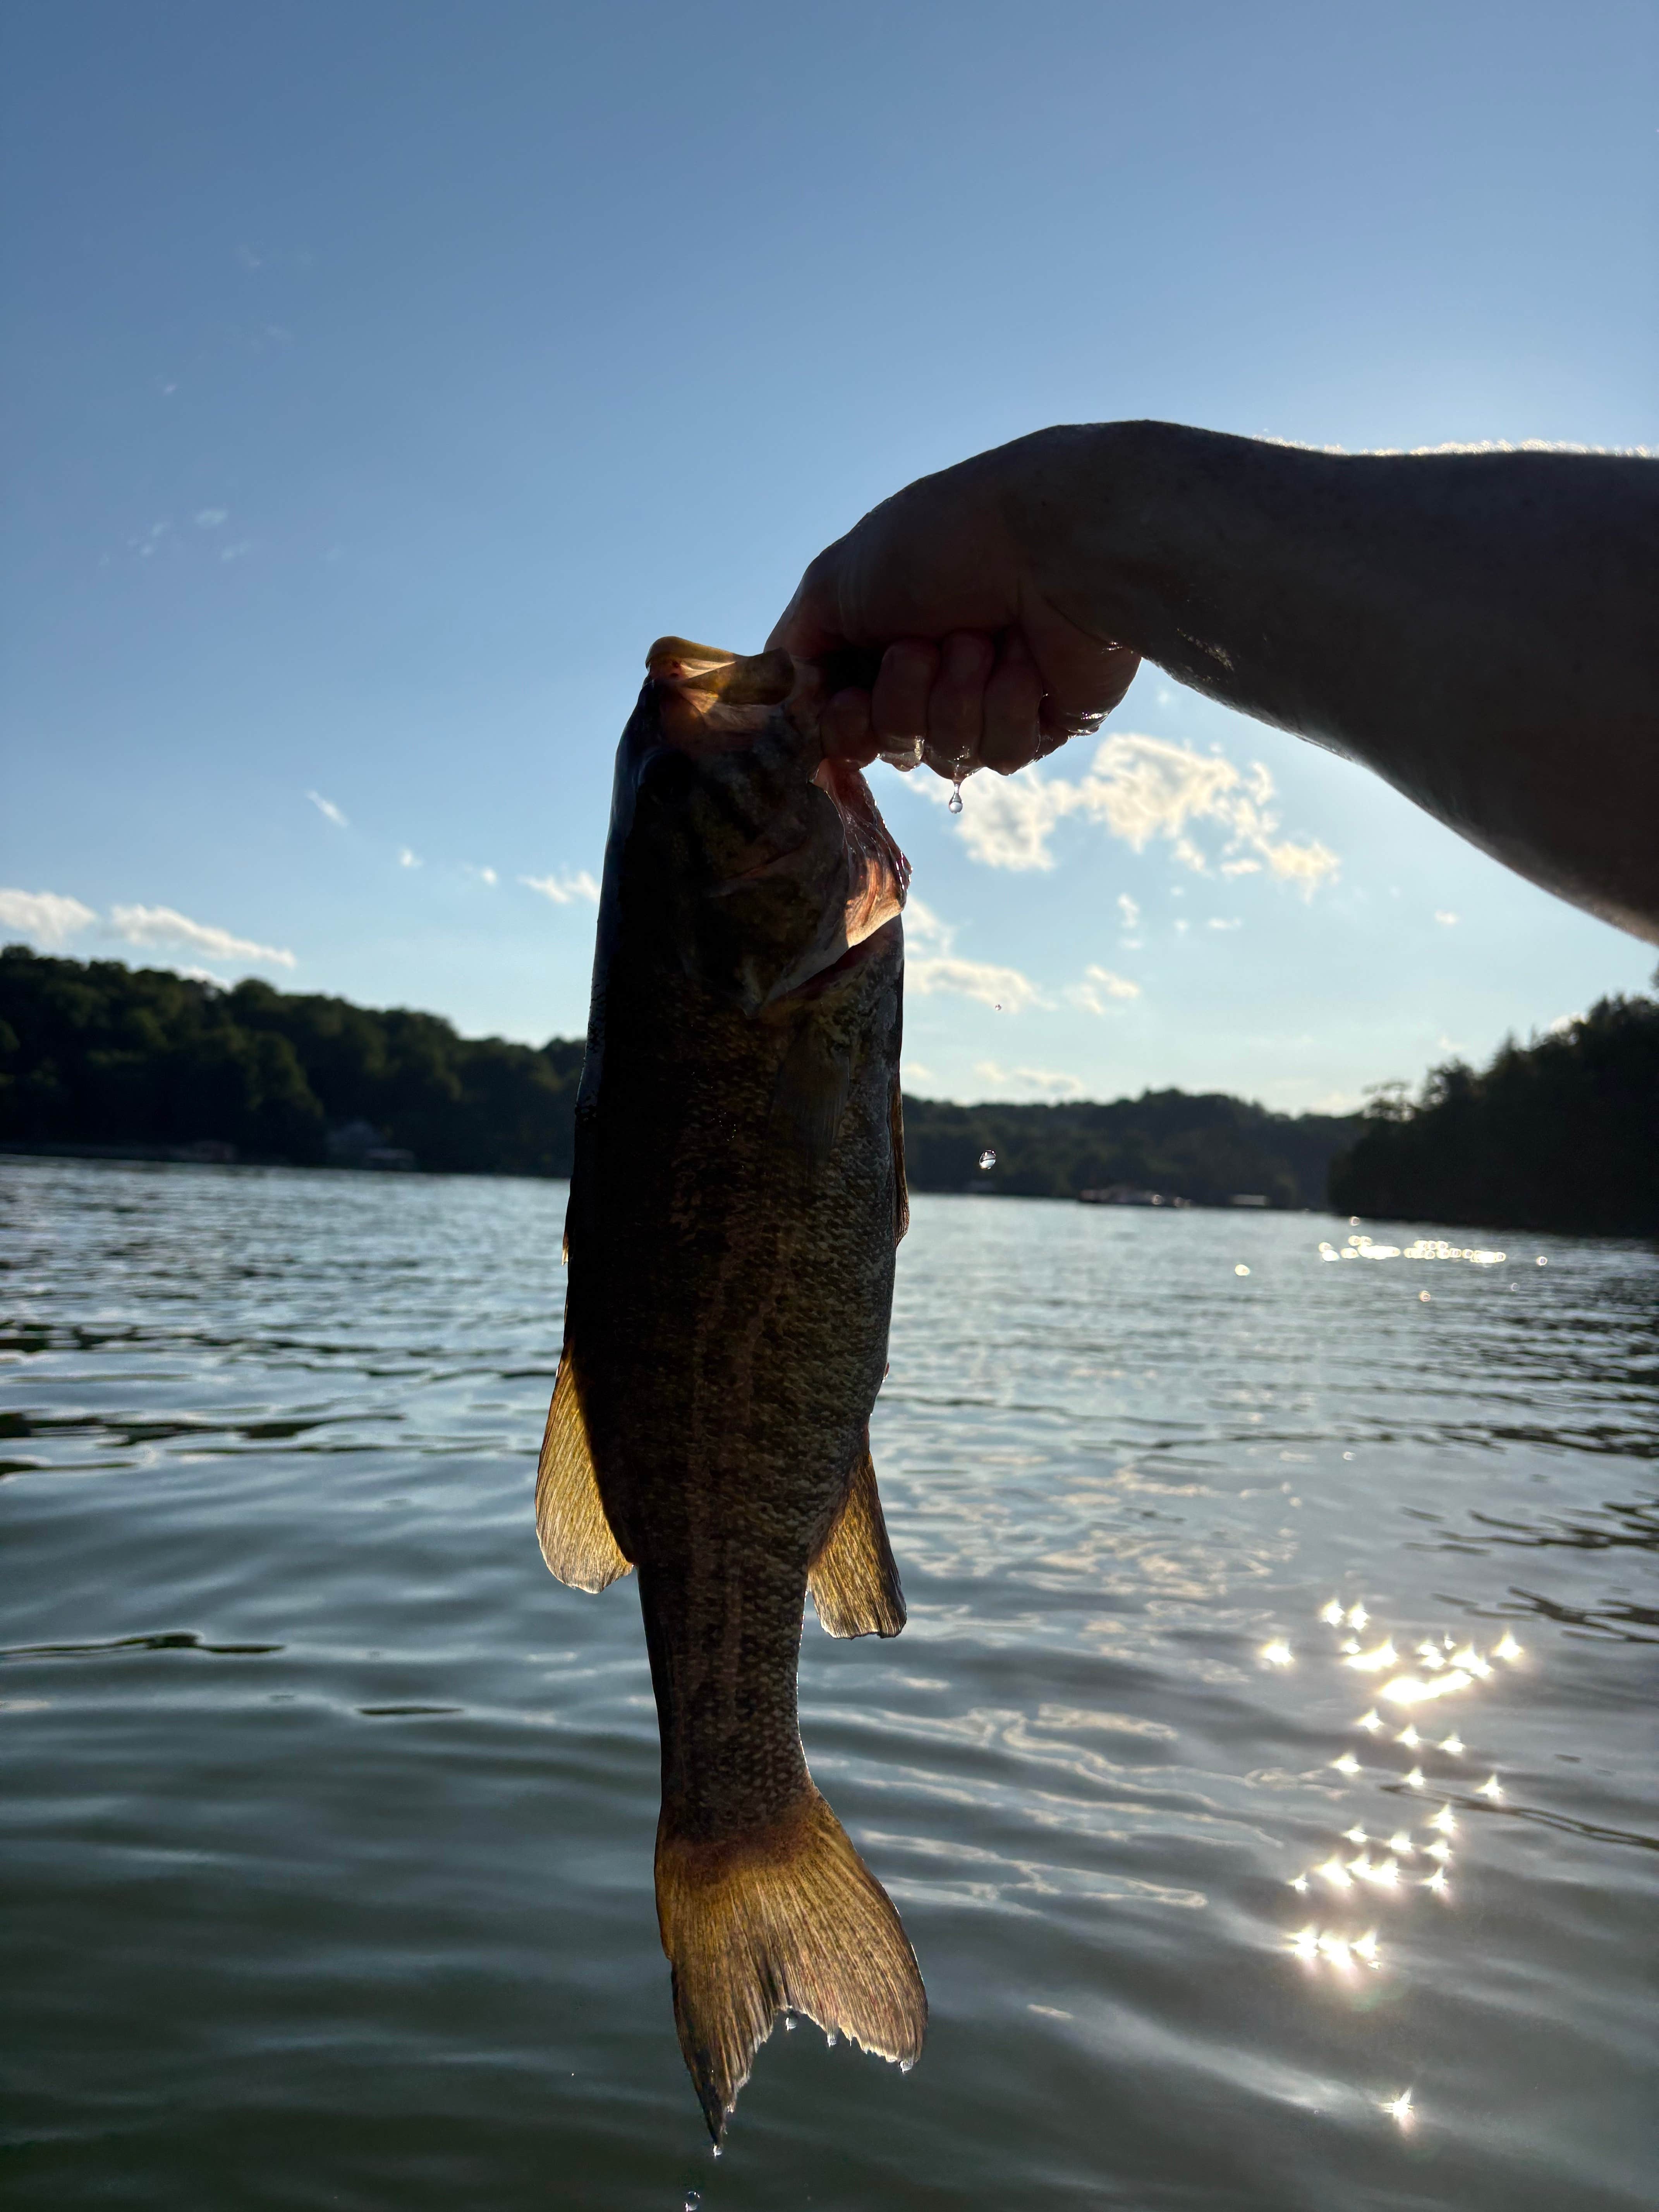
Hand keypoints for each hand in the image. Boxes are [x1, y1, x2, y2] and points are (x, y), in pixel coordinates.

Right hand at [767, 441, 1139, 778]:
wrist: (1053, 541)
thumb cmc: (944, 541)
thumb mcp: (836, 579)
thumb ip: (794, 645)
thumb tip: (782, 705)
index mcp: (882, 639)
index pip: (843, 723)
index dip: (841, 725)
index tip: (847, 698)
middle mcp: (933, 673)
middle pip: (889, 746)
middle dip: (900, 699)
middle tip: (922, 644)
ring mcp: (989, 701)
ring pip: (945, 756)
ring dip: (955, 695)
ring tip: (984, 637)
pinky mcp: (1044, 722)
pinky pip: (1003, 755)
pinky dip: (1005, 705)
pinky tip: (1024, 658)